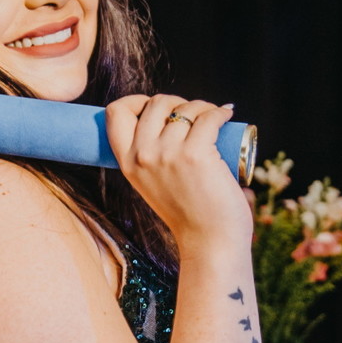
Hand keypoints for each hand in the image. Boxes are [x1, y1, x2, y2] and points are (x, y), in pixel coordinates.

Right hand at [105, 94, 252, 245]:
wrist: (209, 241)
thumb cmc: (188, 213)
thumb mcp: (152, 183)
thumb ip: (150, 157)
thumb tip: (168, 118)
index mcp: (127, 163)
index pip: (115, 112)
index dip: (137, 101)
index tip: (159, 108)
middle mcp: (143, 156)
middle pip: (155, 102)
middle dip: (177, 101)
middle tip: (194, 114)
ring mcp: (168, 154)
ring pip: (186, 109)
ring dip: (203, 107)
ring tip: (213, 117)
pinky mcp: (196, 154)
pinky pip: (209, 117)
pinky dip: (220, 112)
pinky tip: (226, 115)